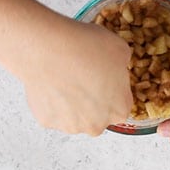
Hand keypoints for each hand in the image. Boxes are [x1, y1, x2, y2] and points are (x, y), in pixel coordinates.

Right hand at [18, 17, 133, 135]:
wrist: (46, 45)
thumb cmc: (84, 46)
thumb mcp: (120, 49)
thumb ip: (122, 65)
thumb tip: (116, 66)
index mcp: (120, 110)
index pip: (120, 104)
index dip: (111, 88)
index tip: (102, 77)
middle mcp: (96, 125)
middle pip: (97, 115)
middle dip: (91, 99)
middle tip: (81, 76)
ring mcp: (70, 125)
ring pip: (73, 116)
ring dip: (70, 102)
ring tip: (63, 78)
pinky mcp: (46, 120)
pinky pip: (51, 112)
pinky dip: (50, 100)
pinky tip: (49, 82)